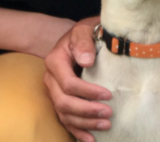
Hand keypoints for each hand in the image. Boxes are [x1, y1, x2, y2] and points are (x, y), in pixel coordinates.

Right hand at [44, 16, 112, 141]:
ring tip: (106, 125)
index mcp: (55, 61)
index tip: (108, 95)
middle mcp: (50, 79)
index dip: (88, 93)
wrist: (79, 37)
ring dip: (85, 124)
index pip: (69, 84)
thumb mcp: (84, 29)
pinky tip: (90, 139)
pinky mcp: (60, 100)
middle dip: (87, 111)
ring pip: (64, 115)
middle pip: (64, 103)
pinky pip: (65, 120)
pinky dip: (77, 132)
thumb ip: (84, 41)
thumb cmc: (85, 33)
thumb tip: (87, 60)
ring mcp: (54, 92)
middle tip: (109, 114)